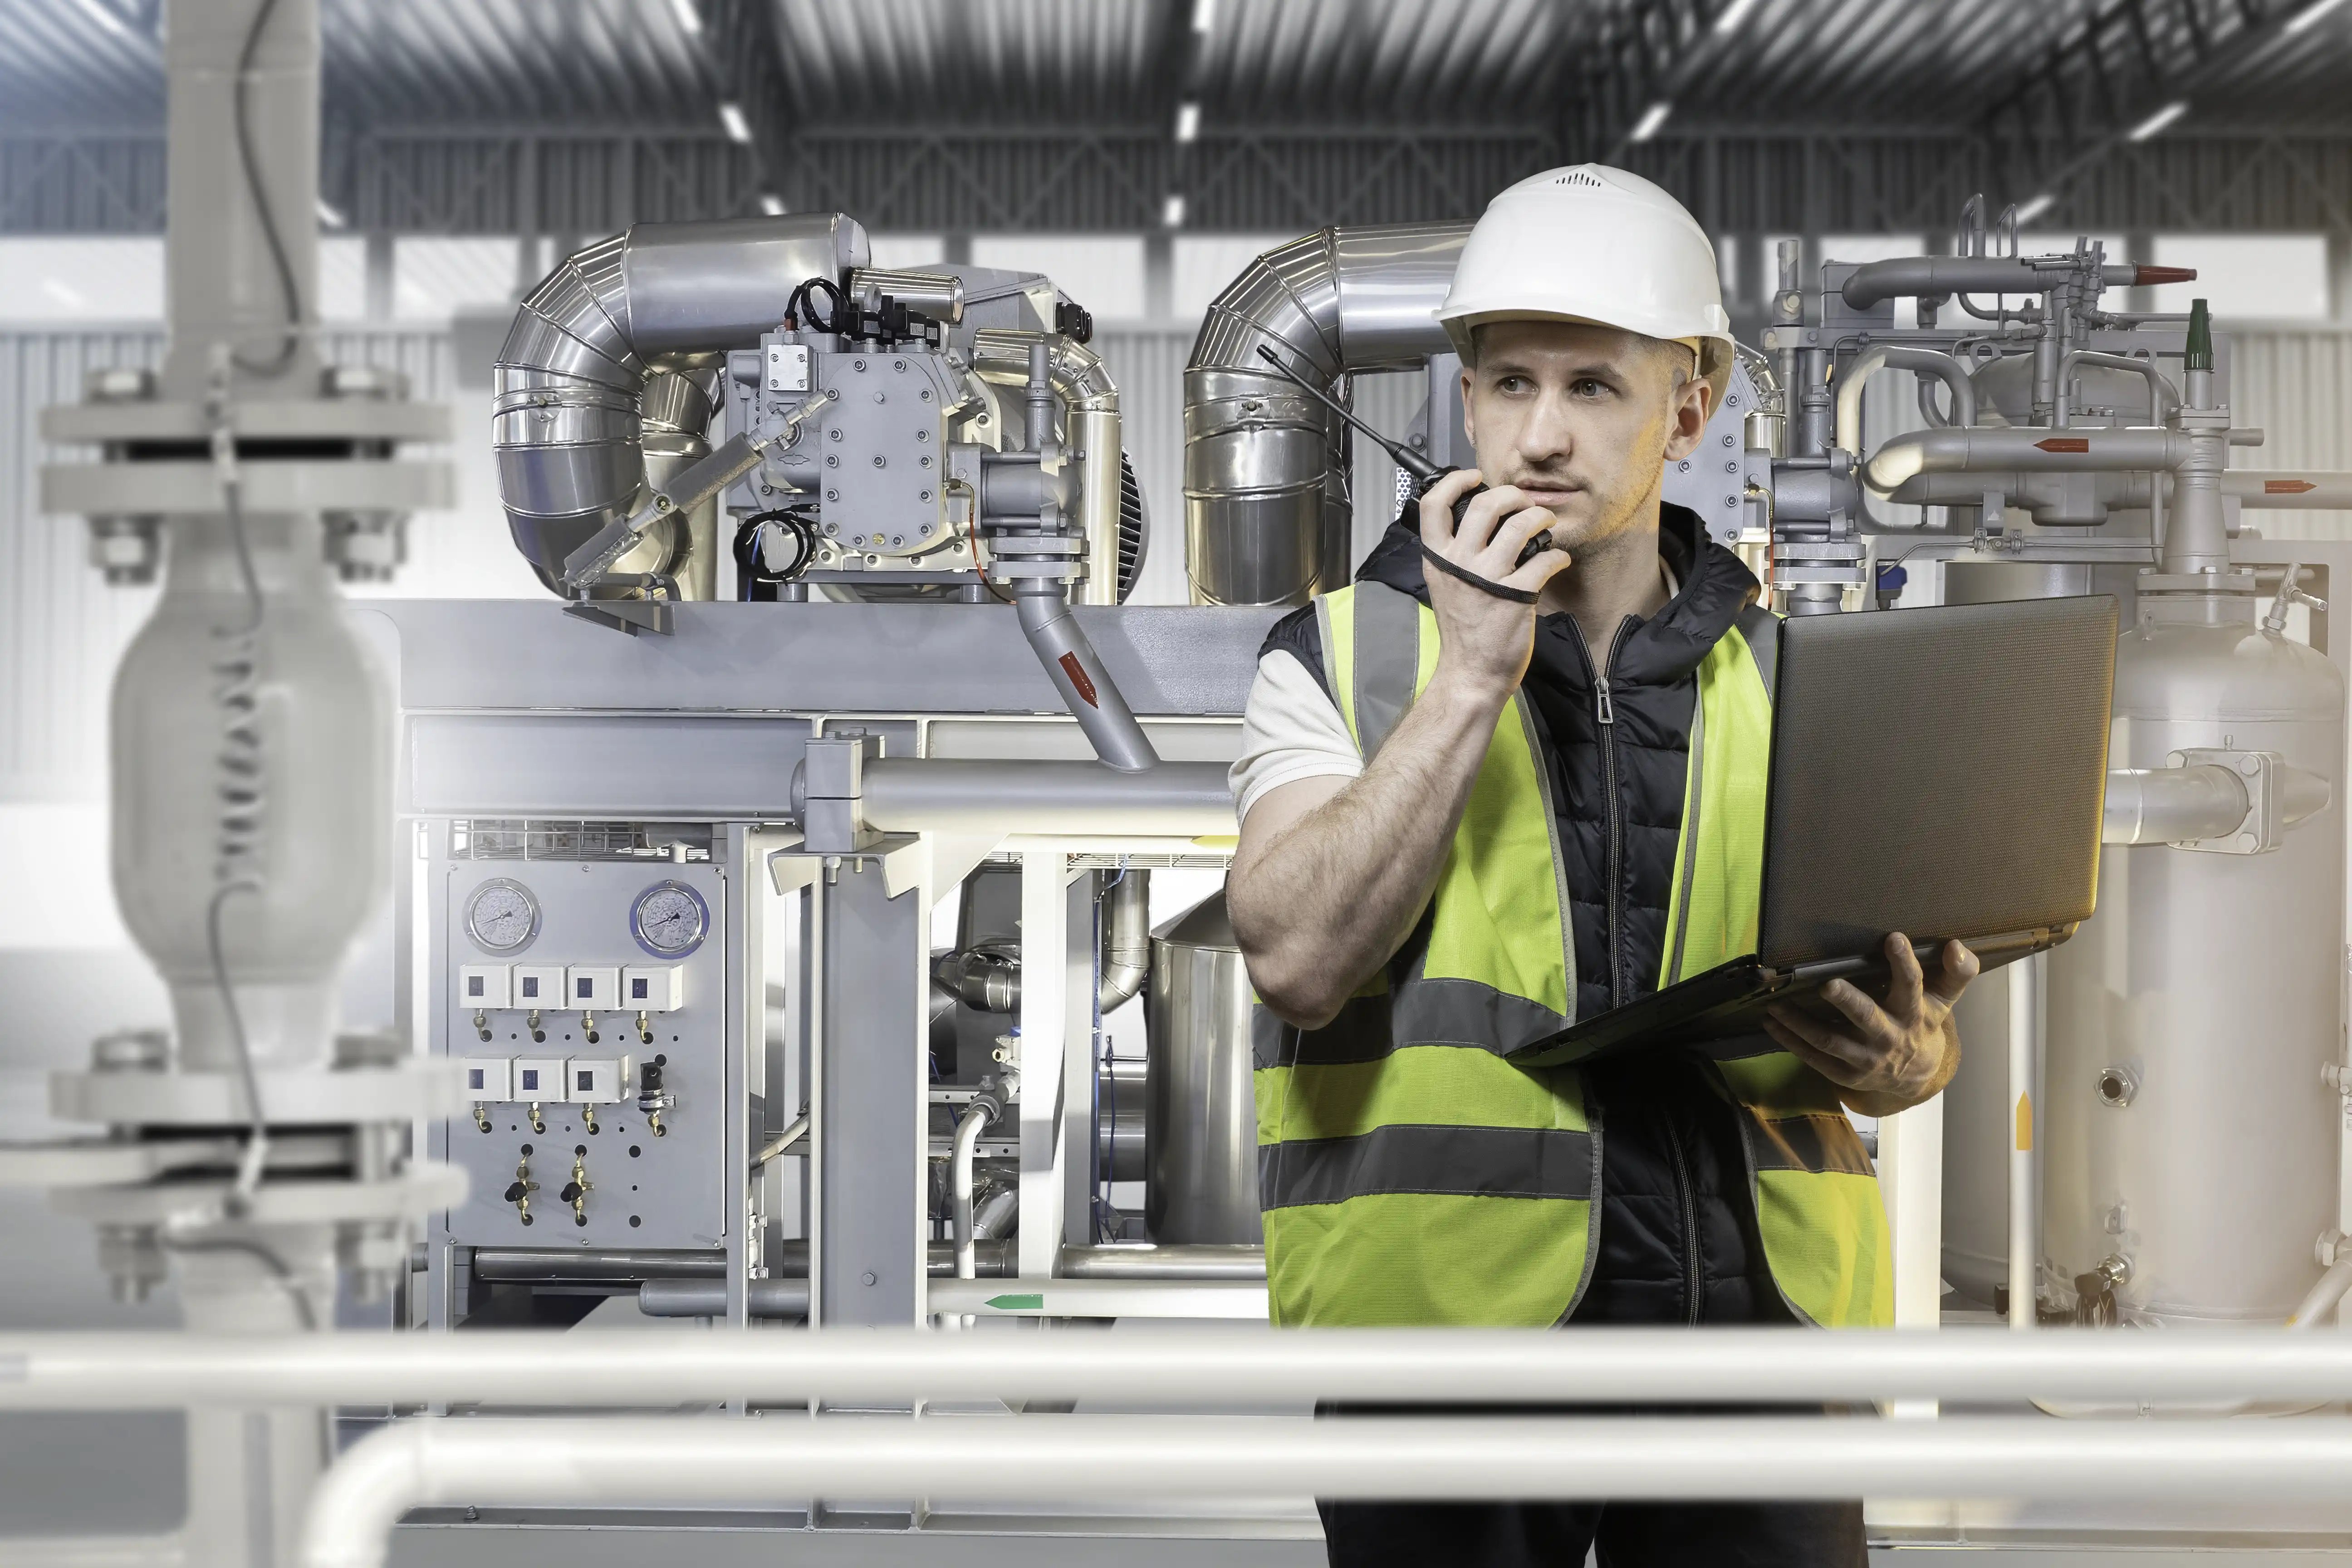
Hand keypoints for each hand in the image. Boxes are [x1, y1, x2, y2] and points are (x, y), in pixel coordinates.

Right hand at [1417, 469, 1573, 699]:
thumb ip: (1452, 554)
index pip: (1433, 505)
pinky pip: (1546, 559)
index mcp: (1437, 559)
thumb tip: (1475, 524)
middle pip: (1486, 505)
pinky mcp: (1518, 595)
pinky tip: (1558, 561)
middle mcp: (1459, 564)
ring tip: (1547, 524)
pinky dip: (1559, 556)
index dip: (1455, 482)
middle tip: (1524, 503)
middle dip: (1513, 495)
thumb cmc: (1462, 630)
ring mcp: (1488, 579)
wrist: (1471, 673)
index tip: (1475, 478)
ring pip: (1521, 525)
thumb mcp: (1443, 585)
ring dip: (1542, 518)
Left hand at [1762, 935, 1978, 1116]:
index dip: (1904, 964)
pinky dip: (1791, 1041)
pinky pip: (1814, 1057)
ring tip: (1776, 1003)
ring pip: (1831, 1040)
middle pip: (1867, 1016)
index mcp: (1913, 1013)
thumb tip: (1957, 946)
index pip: (1912, 985)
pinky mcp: (1845, 1074)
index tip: (1894, 938)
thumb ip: (1957, 973)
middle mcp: (1889, 1036)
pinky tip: (1771, 1022)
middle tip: (1828, 983)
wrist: (1916, 1075)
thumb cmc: (1923, 1023)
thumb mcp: (1943, 999)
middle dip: (1847, 1000)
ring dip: (1801, 1022)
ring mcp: (1865, 1058)